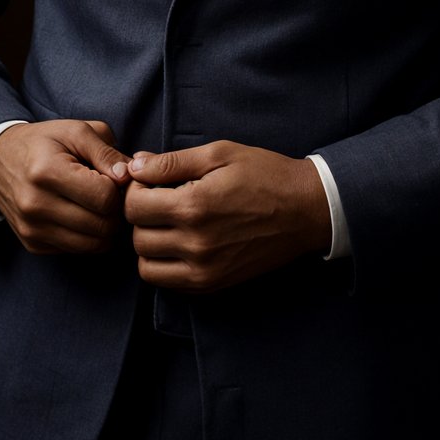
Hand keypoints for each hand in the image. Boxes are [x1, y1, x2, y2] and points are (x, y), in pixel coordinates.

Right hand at [0, 119, 131, 254]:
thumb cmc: (44, 142)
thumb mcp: (76, 131)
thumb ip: (105, 151)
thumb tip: (127, 177)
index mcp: (47, 172)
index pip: (104, 197)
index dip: (119, 188)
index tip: (116, 178)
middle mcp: (35, 205)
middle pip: (101, 226)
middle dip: (117, 211)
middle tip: (114, 194)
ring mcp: (32, 229)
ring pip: (92, 245)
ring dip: (107, 228)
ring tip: (102, 205)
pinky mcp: (32, 244)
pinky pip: (77, 250)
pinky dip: (88, 237)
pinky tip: (84, 215)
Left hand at [122, 140, 331, 291]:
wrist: (306, 210)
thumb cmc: (264, 174)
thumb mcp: (219, 154)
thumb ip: (171, 162)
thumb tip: (134, 164)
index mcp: (194, 206)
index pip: (134, 207)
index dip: (136, 189)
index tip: (150, 181)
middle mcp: (195, 244)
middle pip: (137, 238)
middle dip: (141, 216)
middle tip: (160, 200)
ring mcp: (205, 270)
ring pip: (147, 267)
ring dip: (150, 244)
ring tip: (169, 223)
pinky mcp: (214, 285)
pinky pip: (169, 284)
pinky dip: (166, 265)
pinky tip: (181, 243)